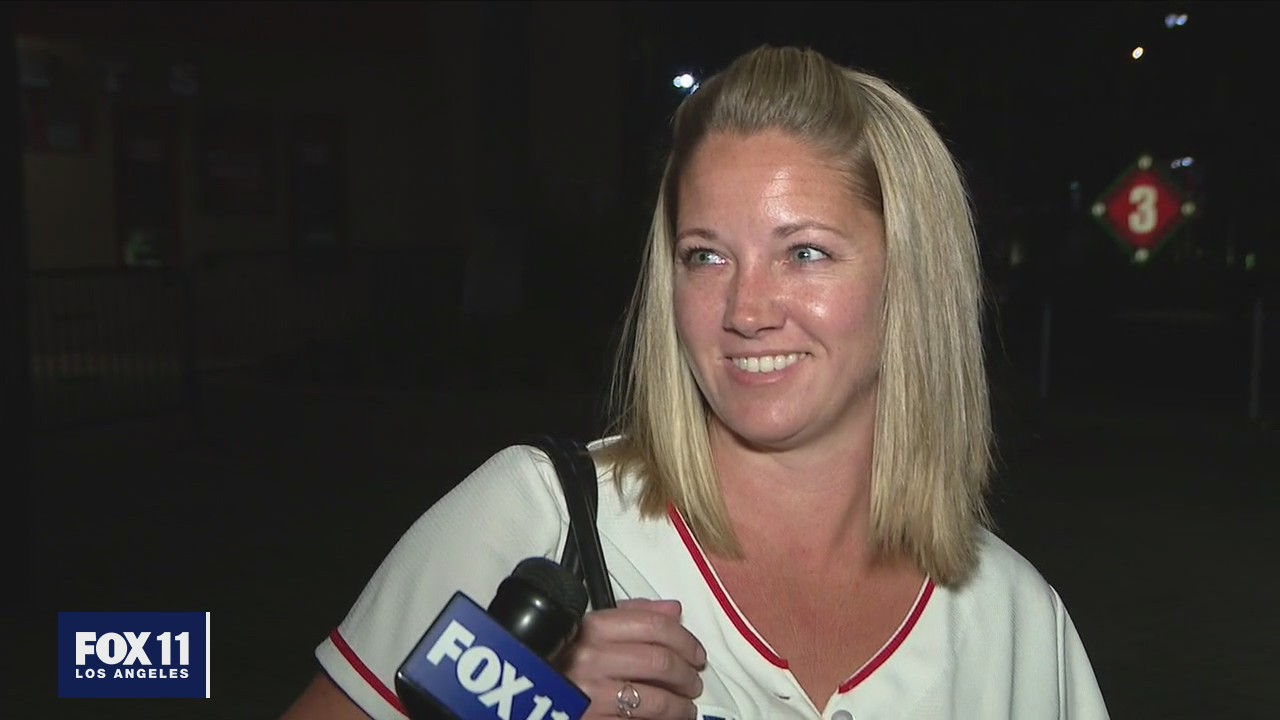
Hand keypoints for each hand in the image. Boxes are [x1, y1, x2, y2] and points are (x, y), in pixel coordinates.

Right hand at [560, 599, 706, 718]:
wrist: (524, 691)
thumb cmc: (563, 657)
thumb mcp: (590, 628)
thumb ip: (632, 615)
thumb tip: (673, 610)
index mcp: (593, 628)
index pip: (654, 626)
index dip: (686, 640)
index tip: (696, 653)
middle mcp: (592, 659)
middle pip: (660, 662)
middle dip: (686, 675)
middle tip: (693, 682)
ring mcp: (592, 694)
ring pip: (655, 700)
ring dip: (680, 706)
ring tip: (685, 708)